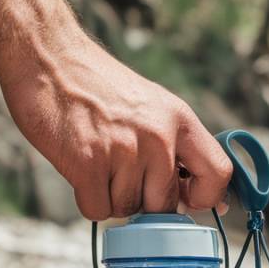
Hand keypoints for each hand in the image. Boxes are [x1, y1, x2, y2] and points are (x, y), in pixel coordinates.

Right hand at [0, 35, 231, 219]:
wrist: (49, 57)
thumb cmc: (99, 87)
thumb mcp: (153, 106)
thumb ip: (178, 147)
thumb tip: (201, 198)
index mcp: (180, 120)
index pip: (219, 173)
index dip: (206, 197)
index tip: (187, 200)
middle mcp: (158, 137)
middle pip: (165, 205)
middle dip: (142, 199)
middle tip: (121, 171)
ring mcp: (124, 151)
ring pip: (127, 209)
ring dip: (110, 195)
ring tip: (97, 159)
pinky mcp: (89, 164)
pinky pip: (98, 210)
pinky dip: (87, 200)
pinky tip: (81, 170)